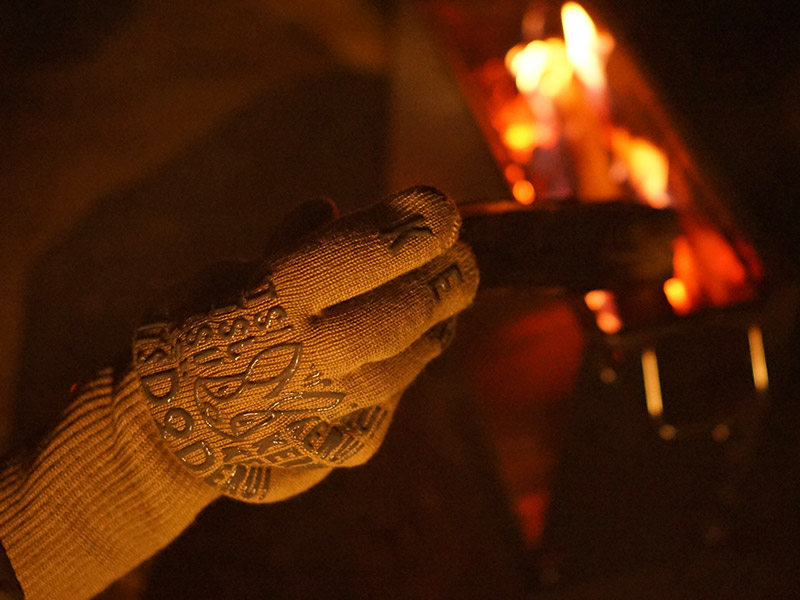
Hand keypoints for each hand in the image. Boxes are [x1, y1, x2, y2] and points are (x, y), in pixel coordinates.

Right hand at [132, 186, 478, 501]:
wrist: (170, 434)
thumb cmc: (194, 336)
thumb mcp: (222, 275)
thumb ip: (285, 243)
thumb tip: (330, 207)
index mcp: (276, 296)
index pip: (370, 249)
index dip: (419, 224)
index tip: (445, 209)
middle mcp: (313, 353)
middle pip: (410, 305)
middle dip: (451, 274)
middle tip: (463, 255)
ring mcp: (335, 406)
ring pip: (416, 353)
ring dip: (441, 318)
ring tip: (448, 294)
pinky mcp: (349, 441)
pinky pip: (398, 392)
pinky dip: (412, 360)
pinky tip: (417, 341)